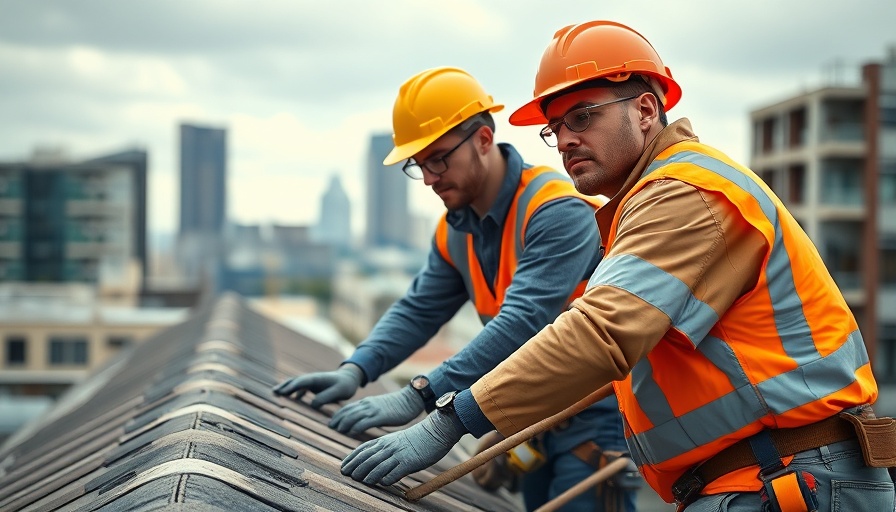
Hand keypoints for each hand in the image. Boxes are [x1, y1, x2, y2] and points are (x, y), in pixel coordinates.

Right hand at [272, 363, 363, 408]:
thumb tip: (313, 404)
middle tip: (273, 392)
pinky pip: (301, 388)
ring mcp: (312, 382)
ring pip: (296, 384)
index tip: (282, 392)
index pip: (301, 382)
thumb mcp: (339, 392)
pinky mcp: (314, 386)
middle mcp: (312, 379)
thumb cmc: (346, 385)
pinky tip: (290, 398)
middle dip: (284, 386)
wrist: (350, 378)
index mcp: (317, 379)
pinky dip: (294, 392)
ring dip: (286, 388)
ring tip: (276, 393)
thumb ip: (326, 397)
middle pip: (295, 381)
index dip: (291, 387)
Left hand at [329, 385, 424, 435]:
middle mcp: (367, 405)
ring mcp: (373, 410)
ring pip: (353, 416)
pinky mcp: (380, 416)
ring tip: (339, 430)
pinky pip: (365, 422)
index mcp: (367, 402)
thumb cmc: (397, 406)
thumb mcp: (379, 407)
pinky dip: (356, 427)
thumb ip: (370, 413)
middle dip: (338, 419)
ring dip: (344, 424)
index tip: (331, 423)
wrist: (410, 400)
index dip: (338, 415)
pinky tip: (351, 433)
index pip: (348, 408)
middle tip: (330, 428)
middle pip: (348, 411)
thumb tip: (363, 421)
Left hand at [341, 408, 467, 485]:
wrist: (435, 431)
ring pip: (378, 466)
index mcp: (384, 440)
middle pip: (367, 458)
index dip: (352, 458)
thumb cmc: (416, 438)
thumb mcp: (395, 440)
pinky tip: (383, 483)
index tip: (343, 466)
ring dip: (369, 475)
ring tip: (362, 481)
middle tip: (348, 475)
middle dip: (356, 467)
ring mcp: (398, 454)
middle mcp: (388, 447)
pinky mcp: (409, 462)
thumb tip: (372, 461)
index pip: (363, 449)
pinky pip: (395, 472)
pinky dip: (387, 478)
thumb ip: (384, 448)